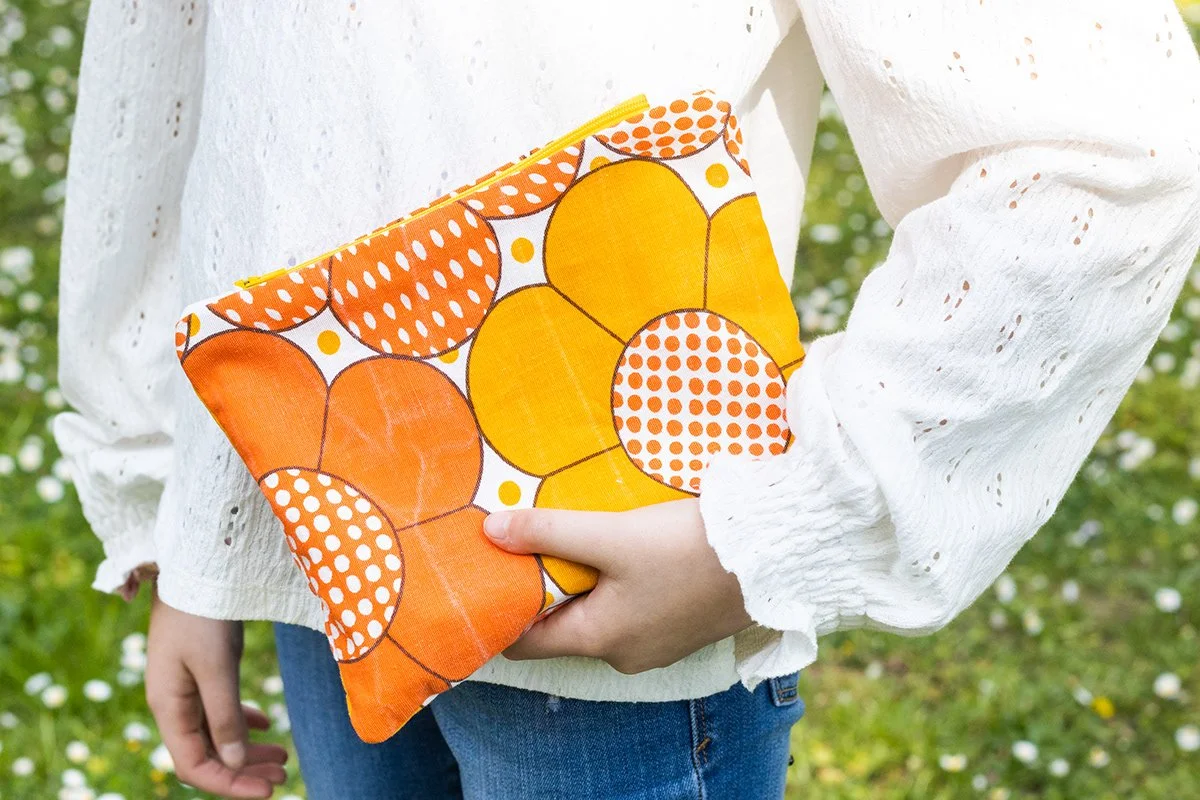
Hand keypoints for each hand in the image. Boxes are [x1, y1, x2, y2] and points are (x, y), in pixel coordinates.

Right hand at [145, 589, 287, 797]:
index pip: (194, 766)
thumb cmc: (202, 614)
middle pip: (207, 754)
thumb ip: (225, 716)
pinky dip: (242, 721)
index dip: (230, 785)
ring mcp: (186, 687)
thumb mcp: (216, 667)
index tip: (270, 792)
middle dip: (244, 771)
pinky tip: (266, 724)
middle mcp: (173, 703)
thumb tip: (236, 763)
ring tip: (283, 758)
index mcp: (169, 707)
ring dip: (247, 749)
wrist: (194, 566)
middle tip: (283, 776)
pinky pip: (220, 709)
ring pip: (216, 733)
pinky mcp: (201, 670)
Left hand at [483, 499, 751, 673]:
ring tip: (577, 534)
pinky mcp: (682, 625)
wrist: (772, 555)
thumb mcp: (611, 536)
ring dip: (585, 580)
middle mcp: (625, 653)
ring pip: (600, 613)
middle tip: (530, 538)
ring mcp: (657, 643)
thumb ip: (549, 532)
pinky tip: (626, 547)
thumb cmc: (687, 549)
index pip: (526, 642)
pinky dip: (619, 582)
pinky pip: (633, 608)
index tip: (490, 569)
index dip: (503, 607)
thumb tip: (490, 531)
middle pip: (563, 624)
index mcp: (601, 640)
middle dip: (546, 585)